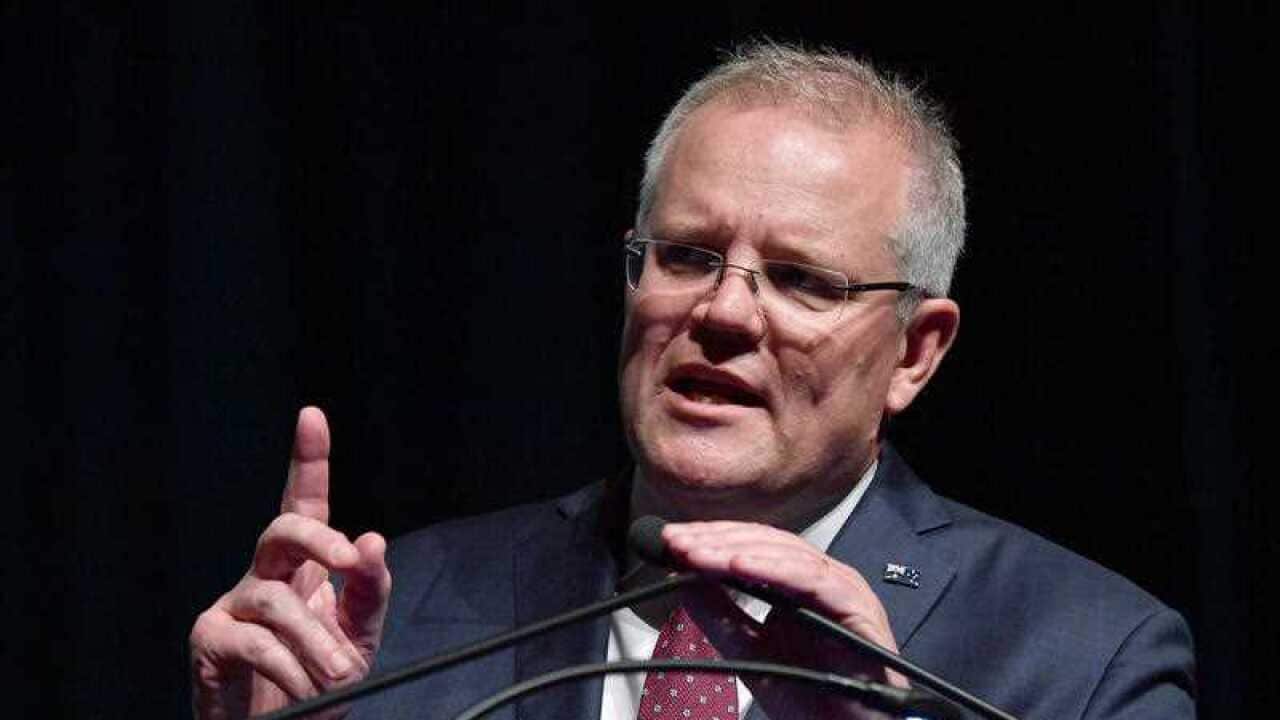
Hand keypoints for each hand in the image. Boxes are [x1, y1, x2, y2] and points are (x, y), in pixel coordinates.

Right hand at [189, 407, 392, 719]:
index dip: (308, 459)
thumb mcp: (359, 635)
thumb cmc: (319, 679)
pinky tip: (306, 687)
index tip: (312, 416)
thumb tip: (372, 541)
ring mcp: (232, 604)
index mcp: (303, 565)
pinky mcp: (210, 638)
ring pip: (276, 600)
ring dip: (316, 640)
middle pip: (282, 528)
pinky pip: (254, 642)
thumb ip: (369, 591)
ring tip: (340, 674)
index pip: (305, 502)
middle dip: (317, 537)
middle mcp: (264, 574)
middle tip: (349, 560)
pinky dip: (288, 666)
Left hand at [662, 521, 903, 719]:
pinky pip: (814, 580)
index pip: (752, 545)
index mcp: (800, 582)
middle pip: (767, 543)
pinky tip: (738, 566)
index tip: (670, 542)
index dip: (711, 538)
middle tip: (676, 543)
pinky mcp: (858, 608)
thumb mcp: (747, 649)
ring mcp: (843, 589)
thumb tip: (682, 578)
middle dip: (717, 540)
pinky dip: (774, 570)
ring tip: (698, 554)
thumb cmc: (810, 695)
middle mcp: (823, 579)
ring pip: (787, 554)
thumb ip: (719, 614)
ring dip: (736, 551)